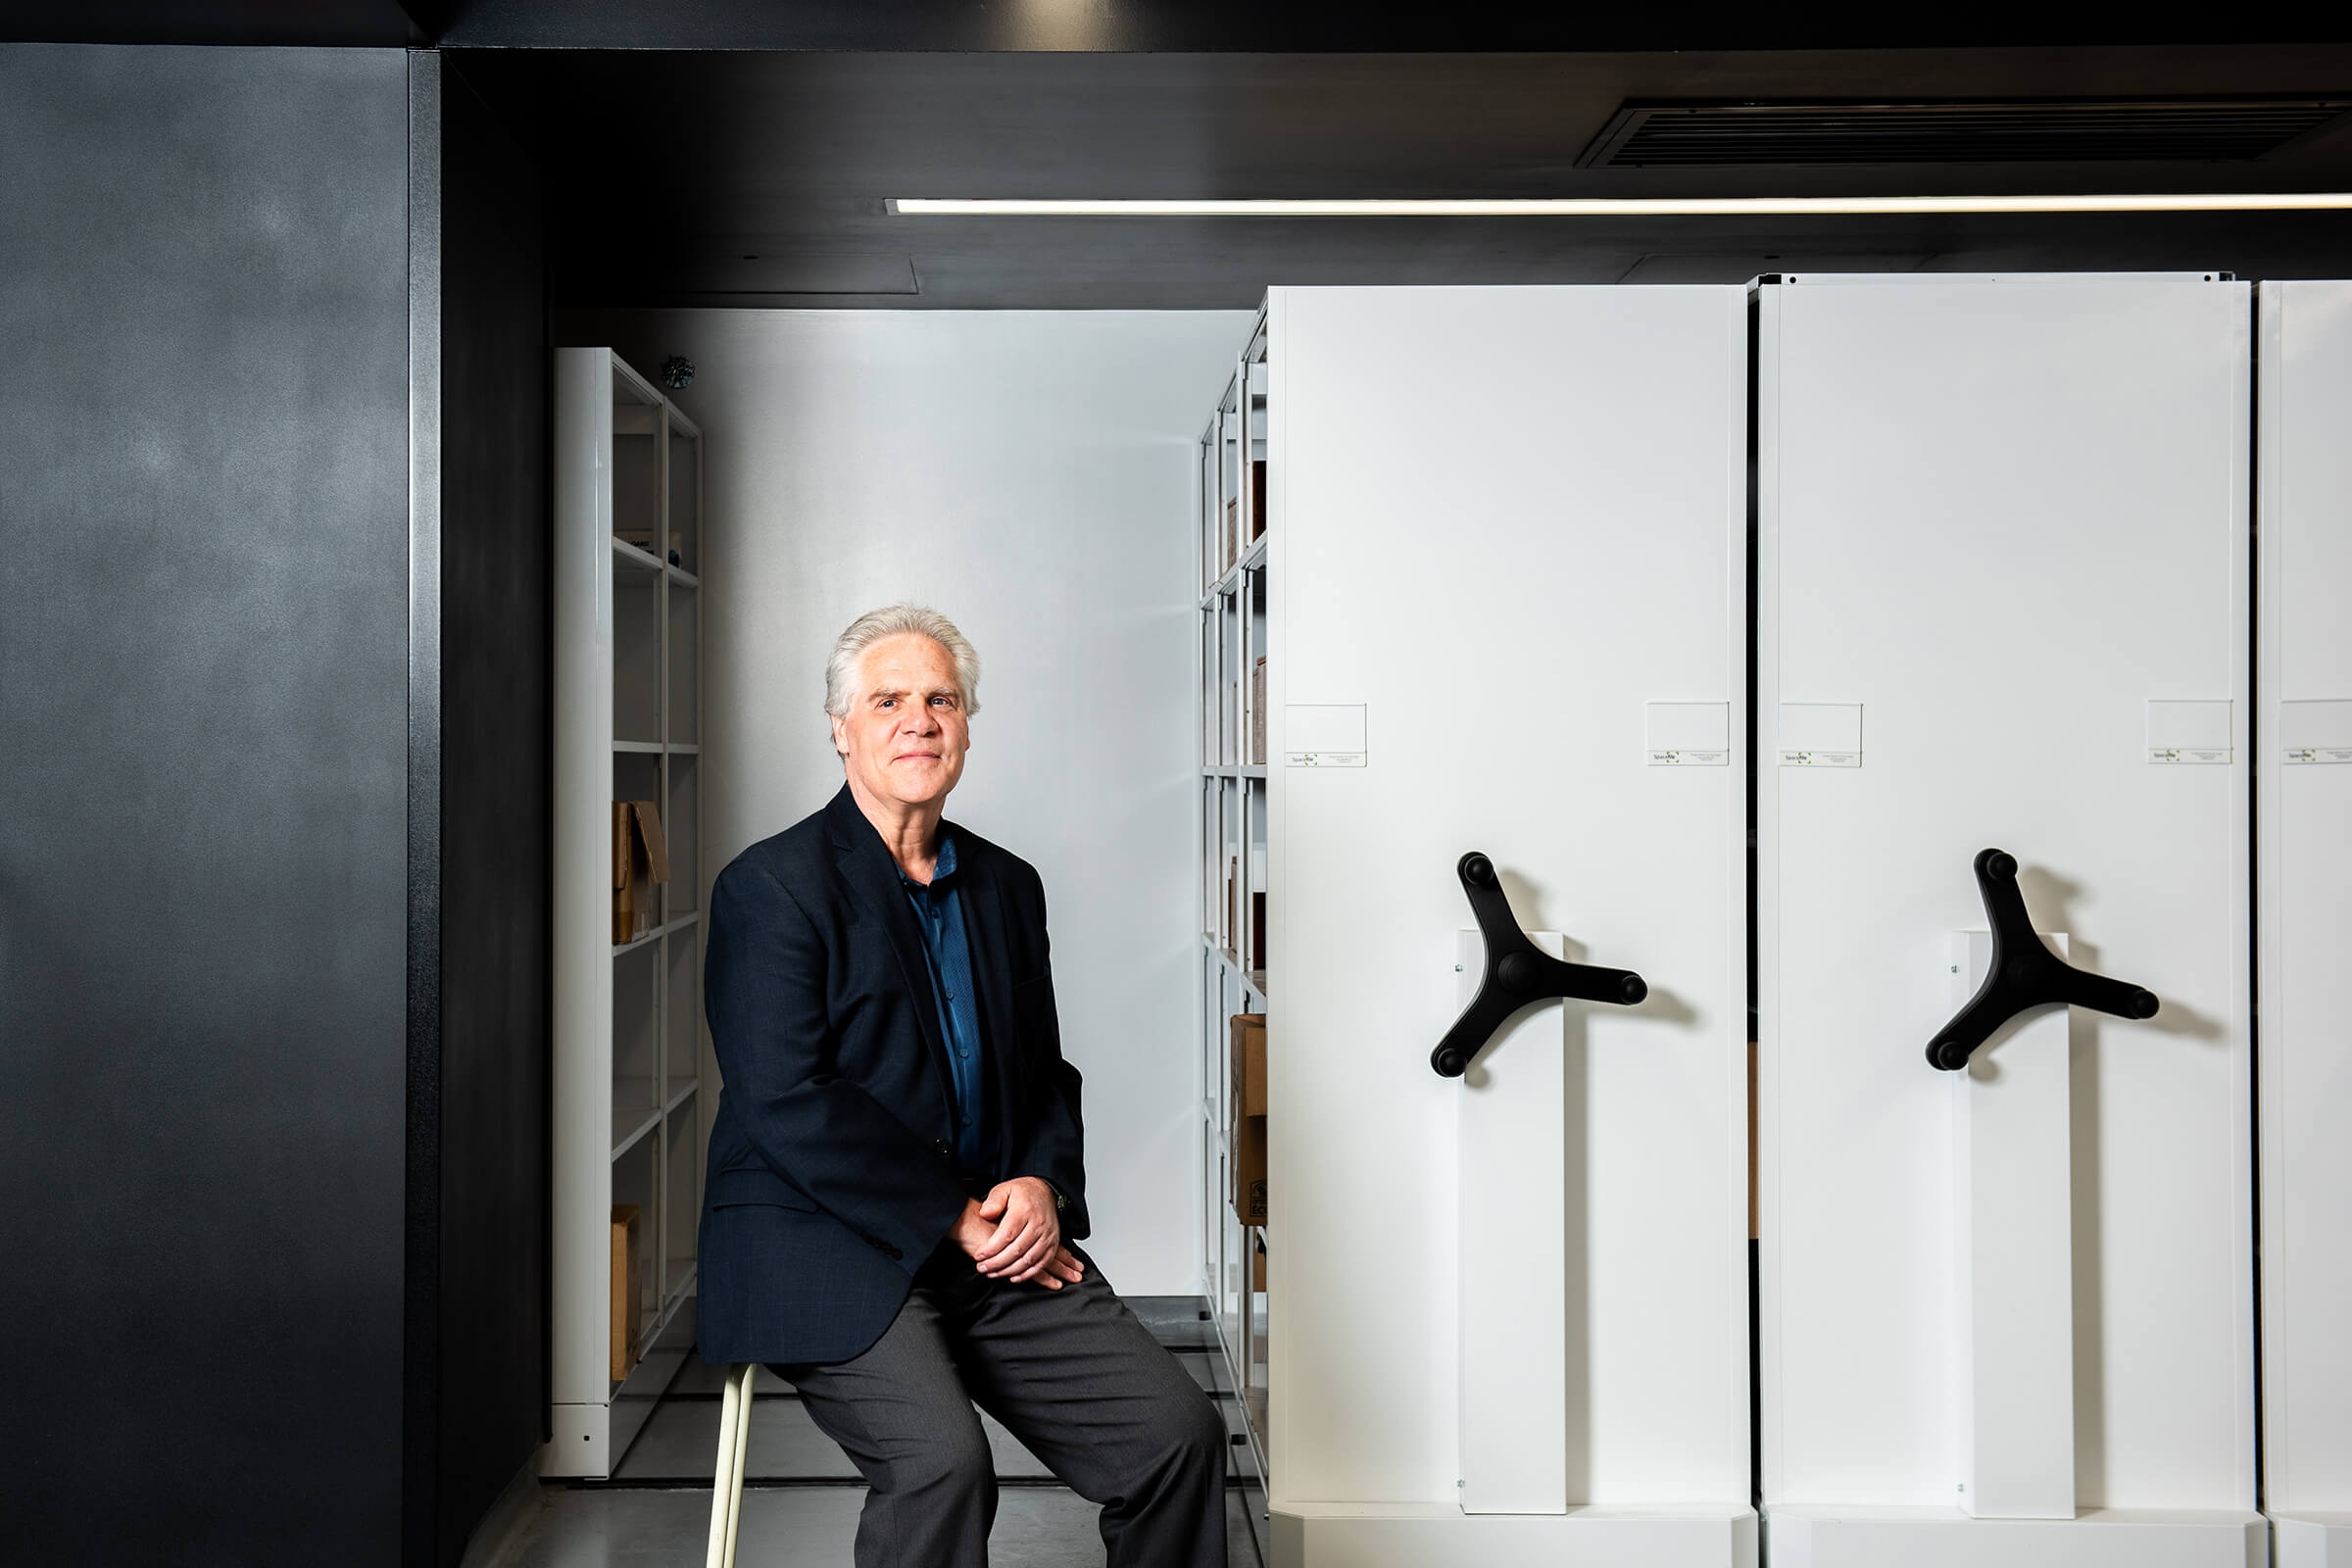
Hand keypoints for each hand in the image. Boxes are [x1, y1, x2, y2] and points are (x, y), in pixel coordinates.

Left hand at [952, 1177, 1076, 1286]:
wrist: (1045, 1192)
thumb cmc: (1022, 1193)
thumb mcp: (1004, 1189)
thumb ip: (993, 1201)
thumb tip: (985, 1214)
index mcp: (1025, 1210)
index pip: (1007, 1234)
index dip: (991, 1248)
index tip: (978, 1255)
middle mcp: (1039, 1224)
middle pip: (1017, 1250)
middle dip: (997, 1263)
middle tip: (982, 1268)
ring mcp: (1048, 1235)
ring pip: (1028, 1260)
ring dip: (1009, 1270)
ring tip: (993, 1273)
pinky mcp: (1053, 1244)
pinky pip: (1042, 1263)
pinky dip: (1028, 1274)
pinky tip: (1013, 1277)